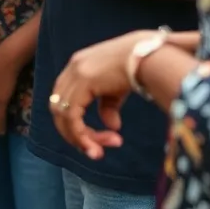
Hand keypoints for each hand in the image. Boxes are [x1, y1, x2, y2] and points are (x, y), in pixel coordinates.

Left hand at [49, 30, 153, 159]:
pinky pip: (72, 116)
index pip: (65, 100)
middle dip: (75, 134)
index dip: (74, 124)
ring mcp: (76, 73)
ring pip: (63, 116)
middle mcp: (72, 68)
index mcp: (77, 67)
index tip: (94, 142)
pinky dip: (81, 135)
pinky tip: (98, 147)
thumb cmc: (139, 68)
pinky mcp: (84, 81)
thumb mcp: (118, 89)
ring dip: (79, 139)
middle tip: (95, 152)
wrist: (150, 55)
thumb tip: (112, 126)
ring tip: (99, 153)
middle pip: (59, 109)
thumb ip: (109, 105)